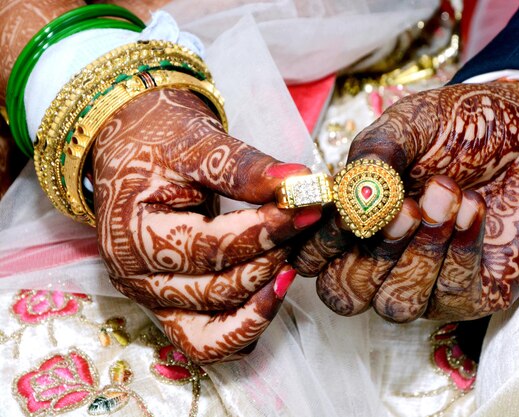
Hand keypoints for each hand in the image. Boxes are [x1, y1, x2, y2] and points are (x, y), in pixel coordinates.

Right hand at [93, 88, 319, 362]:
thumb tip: (298, 182)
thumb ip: (244, 168)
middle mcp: (135, 279)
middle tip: (304, 222)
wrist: (136, 157)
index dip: (263, 230)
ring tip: (289, 250)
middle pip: (217, 289)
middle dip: (271, 256)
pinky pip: (212, 345)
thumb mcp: (197, 145)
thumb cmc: (159, 147)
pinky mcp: (170, 313)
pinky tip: (274, 287)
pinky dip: (247, 325)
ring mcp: (151, 303)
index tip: (305, 206)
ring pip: (218, 330)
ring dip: (264, 291)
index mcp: (130, 234)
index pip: (209, 246)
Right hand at [294, 80, 518, 321]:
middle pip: (344, 295)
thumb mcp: (408, 125)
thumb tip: (354, 195)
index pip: (310, 256)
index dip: (319, 239)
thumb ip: (374, 154)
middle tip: (404, 206)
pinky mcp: (468, 295)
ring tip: (448, 194)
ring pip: (395, 305)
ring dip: (420, 252)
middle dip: (374, 252)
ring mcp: (421, 283)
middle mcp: (379, 261)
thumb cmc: (460, 127)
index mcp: (352, 222)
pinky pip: (448, 297)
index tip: (344, 205)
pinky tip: (473, 207)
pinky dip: (460, 251)